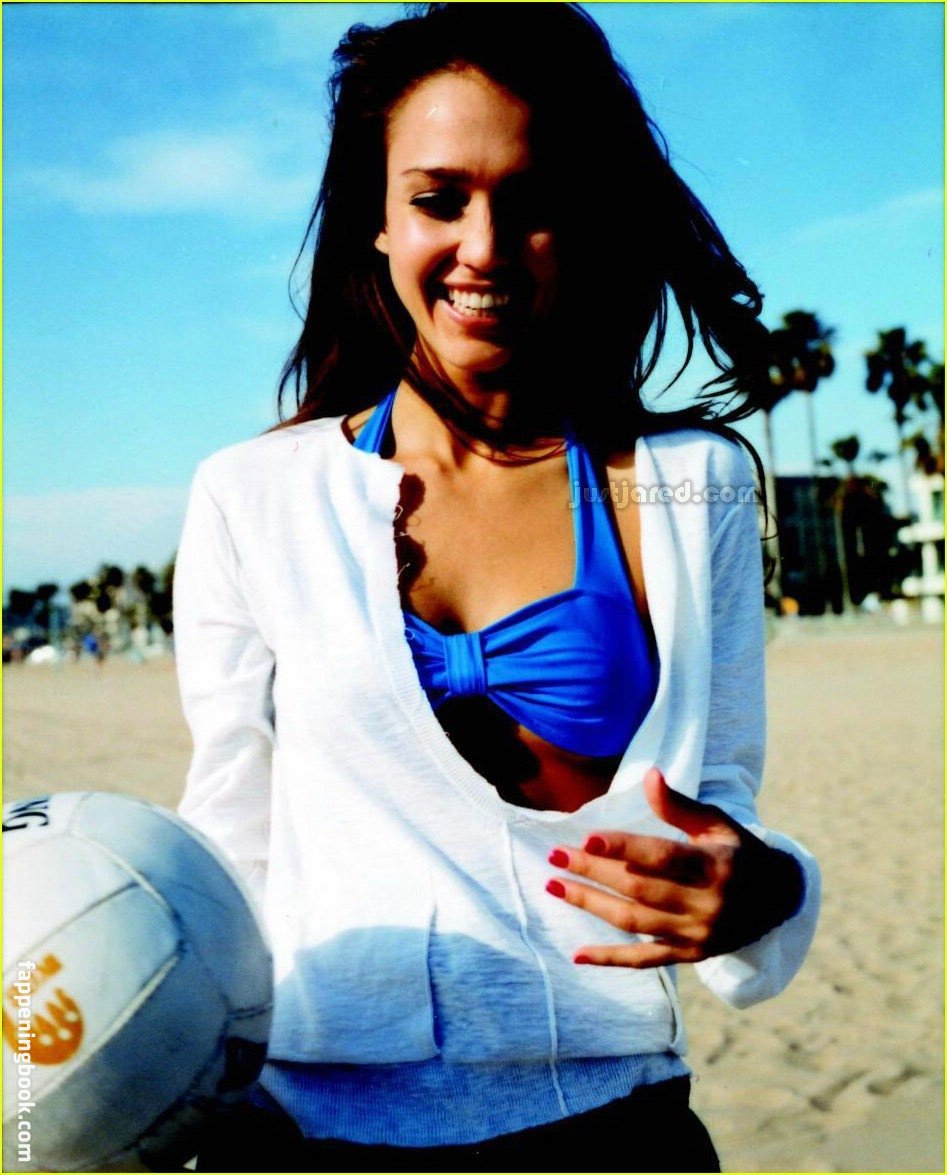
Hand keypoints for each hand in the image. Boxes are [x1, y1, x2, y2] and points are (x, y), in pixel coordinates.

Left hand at [546, 767, 803, 967]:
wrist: (780, 902)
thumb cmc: (741, 852)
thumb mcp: (719, 824)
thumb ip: (680, 806)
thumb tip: (649, 775)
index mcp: (715, 866)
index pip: (662, 857)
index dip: (623, 848)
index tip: (587, 838)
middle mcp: (707, 904)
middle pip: (639, 888)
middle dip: (593, 871)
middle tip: (555, 856)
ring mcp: (697, 934)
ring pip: (635, 921)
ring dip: (591, 904)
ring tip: (555, 886)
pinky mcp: (690, 955)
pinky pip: (645, 960)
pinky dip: (611, 958)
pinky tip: (579, 954)